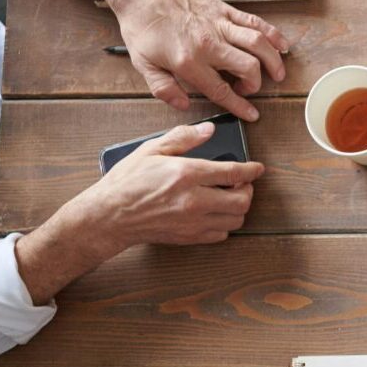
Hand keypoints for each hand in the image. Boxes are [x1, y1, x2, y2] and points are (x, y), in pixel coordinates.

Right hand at [79, 120, 263, 251]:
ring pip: (236, 220)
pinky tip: (215, 213)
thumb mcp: (151, 150)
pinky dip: (225, 224)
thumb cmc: (126, 182)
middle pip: (242, 200)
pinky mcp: (189, 237)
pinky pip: (221, 234)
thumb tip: (208, 130)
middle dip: (248, 190)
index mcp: (186, 174)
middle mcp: (194, 200)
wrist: (109, 216)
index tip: (257, 168)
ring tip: (229, 197)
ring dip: (238, 208)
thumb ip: (182, 138)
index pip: (234, 172)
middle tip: (241, 183)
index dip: (251, 170)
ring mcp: (193, 222)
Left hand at [107, 0, 289, 120]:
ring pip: (258, 44)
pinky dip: (273, 34)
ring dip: (273, 61)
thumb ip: (163, 88)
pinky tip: (282, 46)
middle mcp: (209, 43)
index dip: (239, 105)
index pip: (220, 89)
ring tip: (278, 74)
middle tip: (249, 89)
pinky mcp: (225, 10)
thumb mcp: (142, 63)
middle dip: (255, 84)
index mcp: (188, 61)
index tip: (251, 114)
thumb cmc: (142, 26)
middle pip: (248, 67)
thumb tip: (183, 105)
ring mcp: (220, 24)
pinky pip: (255, 23)